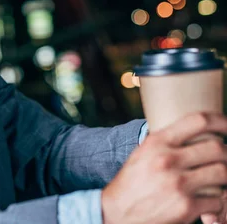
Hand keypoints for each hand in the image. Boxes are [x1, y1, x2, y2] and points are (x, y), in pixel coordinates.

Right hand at [101, 112, 226, 223]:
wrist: (116, 212)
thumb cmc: (131, 183)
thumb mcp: (142, 154)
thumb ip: (166, 143)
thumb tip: (196, 134)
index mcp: (156, 143)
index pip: (198, 121)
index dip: (221, 121)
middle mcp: (167, 160)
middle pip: (217, 148)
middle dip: (226, 153)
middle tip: (224, 158)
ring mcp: (178, 184)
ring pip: (222, 173)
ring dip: (224, 178)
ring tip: (217, 180)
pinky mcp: (186, 207)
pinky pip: (217, 200)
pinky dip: (216, 202)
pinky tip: (207, 202)